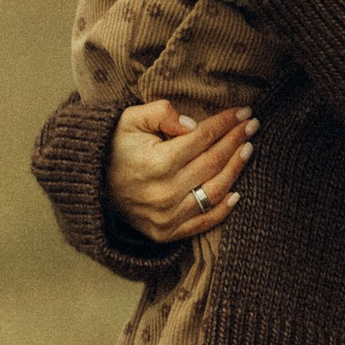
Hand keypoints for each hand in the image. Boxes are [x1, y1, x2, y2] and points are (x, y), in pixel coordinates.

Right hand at [107, 98, 255, 245]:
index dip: (224, 123)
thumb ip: (160, 113)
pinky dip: (223, 209)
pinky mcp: (166, 233)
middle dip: (236, 141)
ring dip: (235, 169)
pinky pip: (202, 222)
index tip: (242, 112)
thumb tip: (192, 124)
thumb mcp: (129, 120)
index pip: (202, 139)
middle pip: (212, 163)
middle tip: (252, 125)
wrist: (92, 185)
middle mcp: (164, 193)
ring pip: (214, 192)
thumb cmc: (115, 146)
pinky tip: (237, 192)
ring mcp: (166, 217)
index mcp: (156, 163)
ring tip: (248, 149)